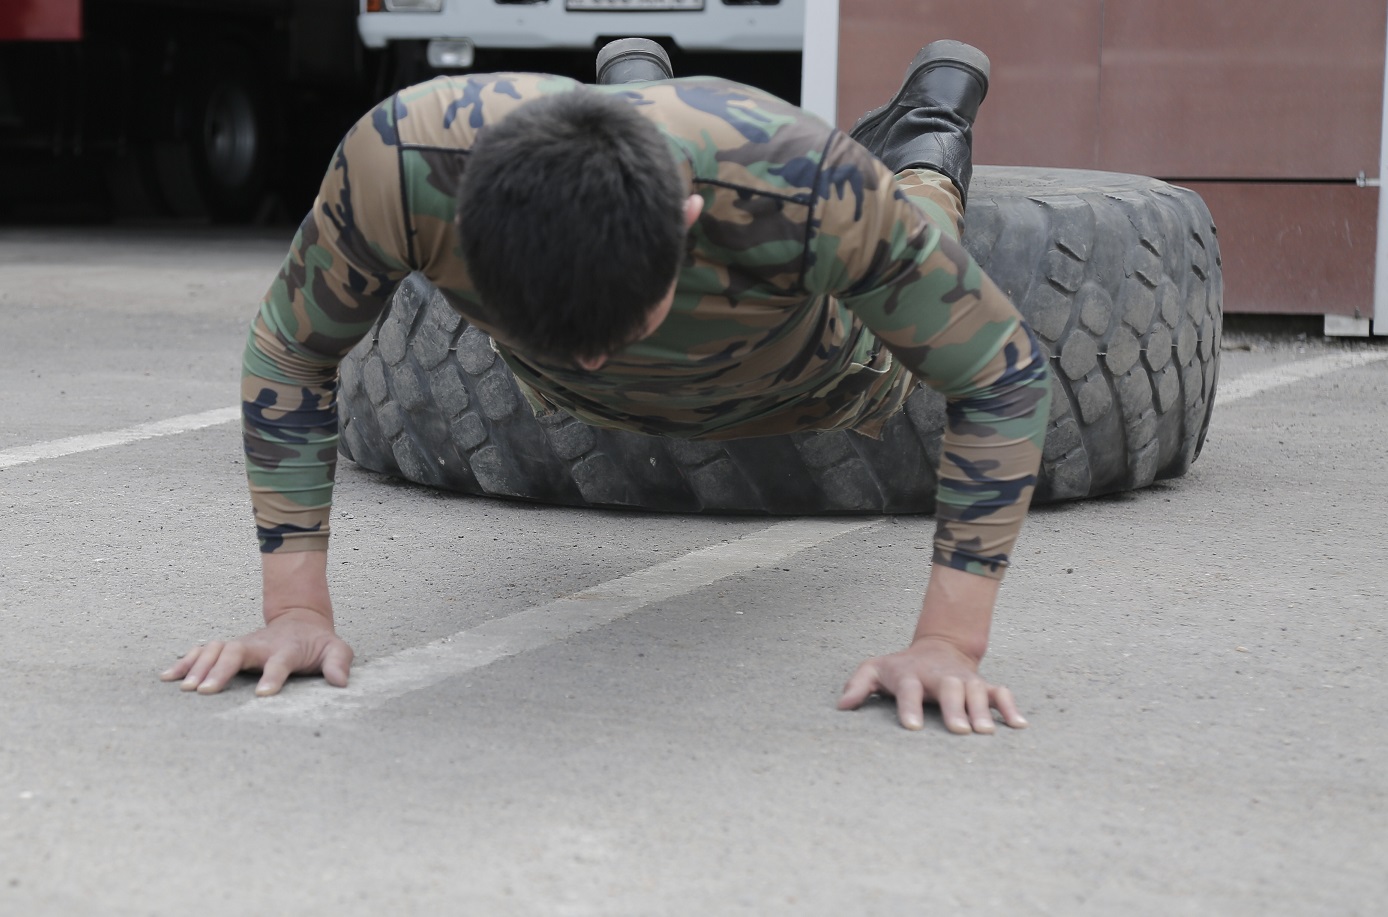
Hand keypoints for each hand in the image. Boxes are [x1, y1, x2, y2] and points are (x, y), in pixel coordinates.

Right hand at [160, 607, 353, 695]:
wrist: (300, 620)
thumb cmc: (317, 643)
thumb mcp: (336, 649)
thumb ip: (339, 663)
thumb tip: (341, 682)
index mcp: (287, 648)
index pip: (280, 662)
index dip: (273, 676)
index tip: (262, 694)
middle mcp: (260, 645)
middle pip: (237, 652)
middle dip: (221, 670)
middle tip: (206, 691)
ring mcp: (242, 644)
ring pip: (215, 650)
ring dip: (199, 667)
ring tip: (184, 688)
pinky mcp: (228, 647)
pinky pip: (203, 651)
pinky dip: (185, 662)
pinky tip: (167, 676)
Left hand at [837, 636, 1026, 733]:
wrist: (938, 646)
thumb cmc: (901, 668)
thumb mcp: (875, 669)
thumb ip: (858, 685)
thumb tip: (841, 706)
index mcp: (912, 675)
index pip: (909, 689)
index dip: (910, 707)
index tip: (912, 727)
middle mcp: (940, 676)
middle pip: (949, 688)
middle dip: (954, 708)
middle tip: (958, 731)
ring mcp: (964, 679)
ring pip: (976, 690)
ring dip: (982, 709)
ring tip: (986, 732)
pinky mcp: (982, 684)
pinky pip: (999, 692)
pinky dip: (1010, 706)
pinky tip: (1019, 726)